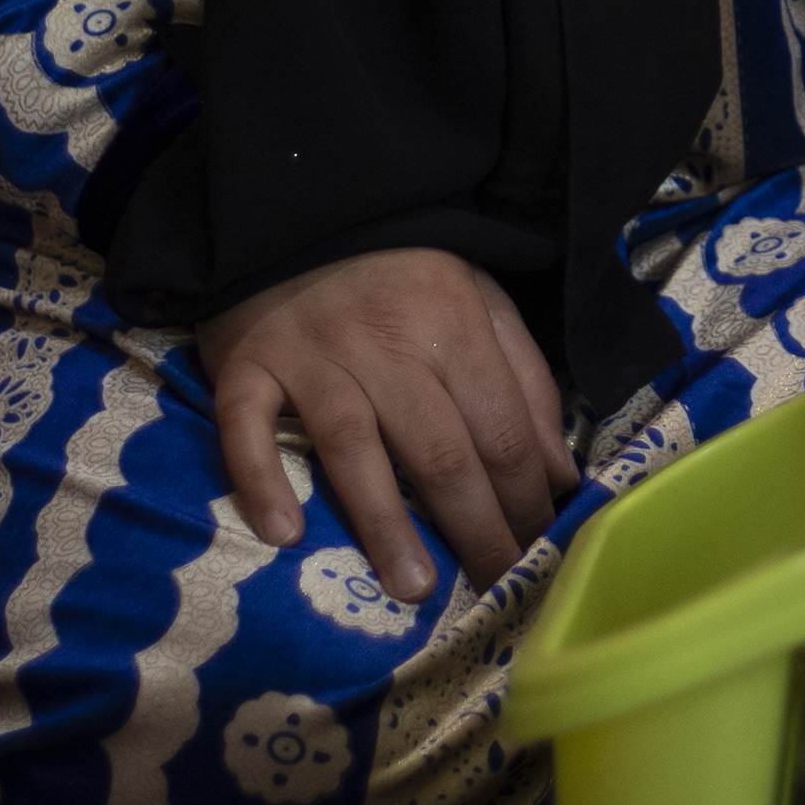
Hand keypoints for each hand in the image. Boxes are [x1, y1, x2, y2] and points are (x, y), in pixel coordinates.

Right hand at [197, 249, 577, 605]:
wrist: (298, 213)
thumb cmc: (401, 273)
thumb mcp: (482, 301)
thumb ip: (524, 382)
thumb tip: (557, 474)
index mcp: (452, 323)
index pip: (499, 429)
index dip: (524, 498)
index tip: (539, 552)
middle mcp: (385, 342)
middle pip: (438, 450)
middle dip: (475, 530)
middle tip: (496, 590)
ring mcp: (312, 356)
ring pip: (353, 447)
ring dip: (384, 524)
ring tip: (414, 588)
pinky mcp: (247, 366)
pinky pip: (248, 427)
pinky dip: (263, 479)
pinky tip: (283, 535)